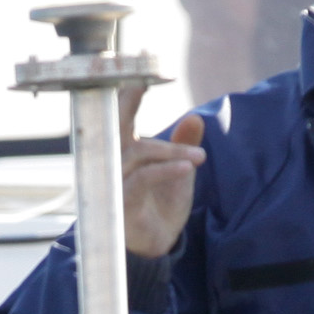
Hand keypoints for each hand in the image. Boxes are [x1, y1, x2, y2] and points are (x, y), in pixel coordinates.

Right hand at [121, 92, 205, 259]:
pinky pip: (143, 179)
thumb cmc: (161, 206)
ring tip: (199, 157)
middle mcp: (114, 160)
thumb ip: (184, 144)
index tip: (145, 67)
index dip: (130, 90)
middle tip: (143, 82)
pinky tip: (187, 166)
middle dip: (128, 100)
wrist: (156, 246)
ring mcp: (115, 181)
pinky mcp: (121, 202)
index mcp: (125, 148)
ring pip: (139, 153)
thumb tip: (194, 118)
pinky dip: (166, 170)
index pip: (122, 113)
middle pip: (116, 123)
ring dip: (171, 151)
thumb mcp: (179, 171)